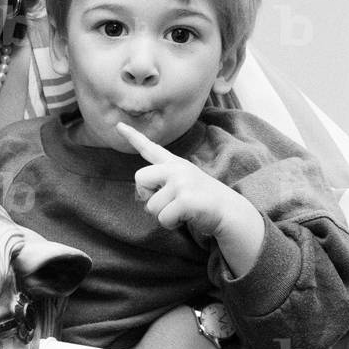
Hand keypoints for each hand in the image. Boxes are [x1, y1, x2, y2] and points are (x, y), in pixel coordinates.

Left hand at [117, 122, 231, 238]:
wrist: (230, 211)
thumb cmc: (201, 201)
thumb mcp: (183, 184)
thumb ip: (162, 183)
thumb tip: (141, 194)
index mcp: (175, 164)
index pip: (150, 148)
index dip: (133, 137)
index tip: (118, 125)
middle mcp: (177, 168)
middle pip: (140, 179)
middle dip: (147, 196)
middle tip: (167, 202)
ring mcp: (182, 182)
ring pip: (151, 206)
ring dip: (163, 215)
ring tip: (182, 211)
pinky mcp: (185, 199)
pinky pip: (163, 218)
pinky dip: (172, 224)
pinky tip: (186, 217)